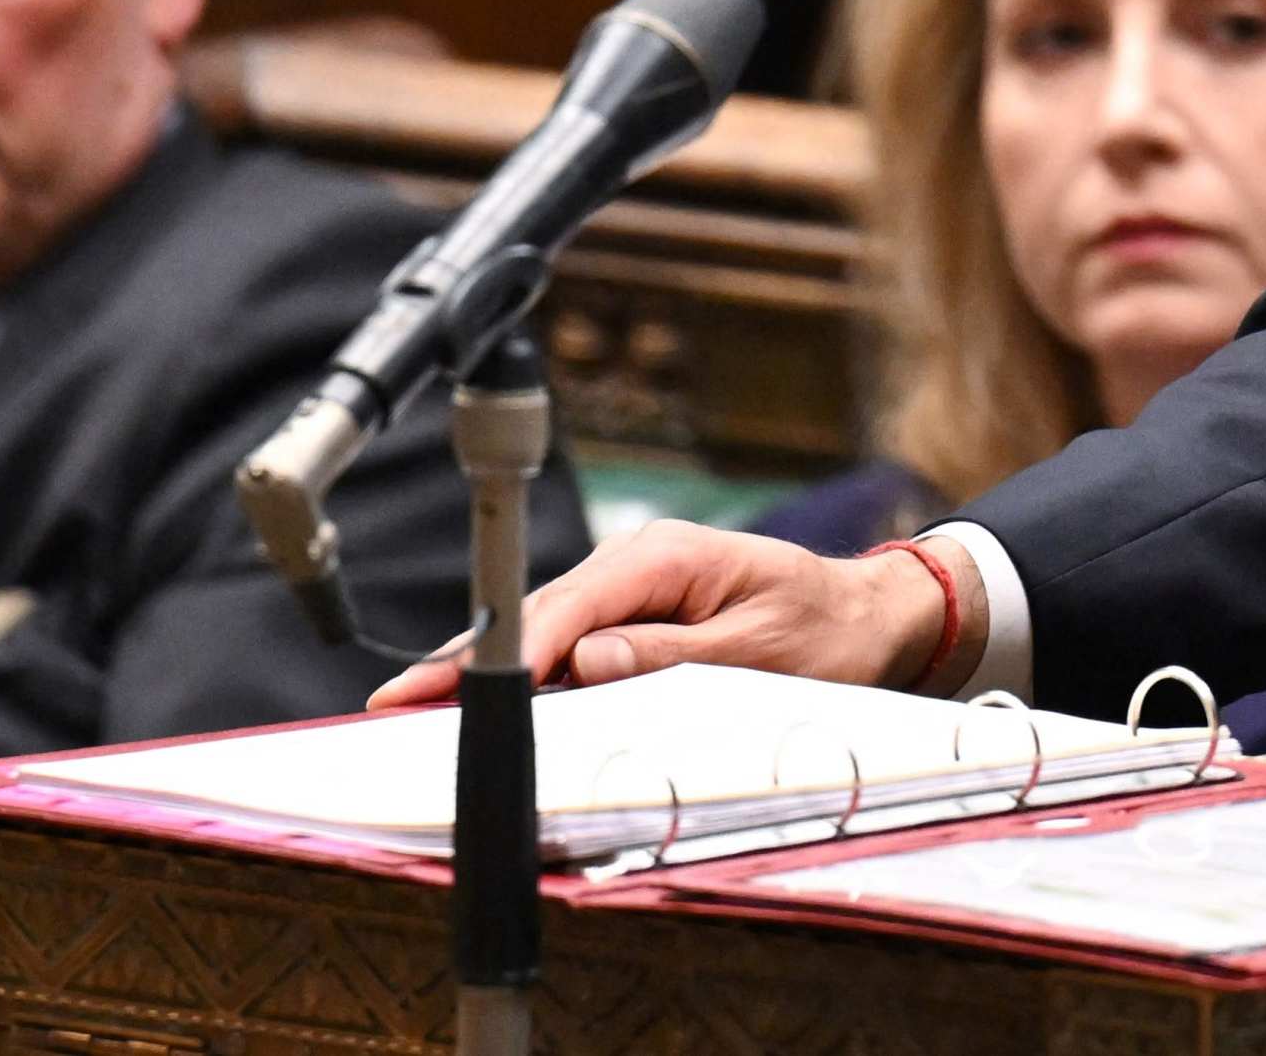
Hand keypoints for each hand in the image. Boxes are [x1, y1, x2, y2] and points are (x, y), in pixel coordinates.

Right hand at [365, 522, 959, 708]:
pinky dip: (529, 668)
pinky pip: (572, 640)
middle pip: (538, 614)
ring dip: (490, 665)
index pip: (566, 607)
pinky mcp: (638, 609)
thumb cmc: (824, 632)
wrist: (870, 616)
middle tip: (395, 705)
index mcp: (665, 558)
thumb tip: (589, 660)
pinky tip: (484, 697)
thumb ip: (671, 656)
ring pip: (546, 627)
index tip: (447, 682)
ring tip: (416, 707)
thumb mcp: (758, 651)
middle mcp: (640, 562)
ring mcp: (635, 585)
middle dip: (469, 658)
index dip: (503, 648)